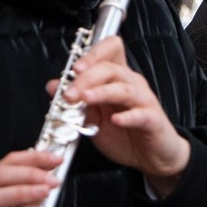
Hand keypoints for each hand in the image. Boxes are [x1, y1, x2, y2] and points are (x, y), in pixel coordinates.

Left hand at [60, 36, 190, 192]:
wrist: (149, 156)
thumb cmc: (124, 134)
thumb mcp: (94, 116)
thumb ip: (77, 100)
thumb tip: (54, 85)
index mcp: (117, 78)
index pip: (111, 49)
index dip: (93, 53)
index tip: (74, 68)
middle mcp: (132, 84)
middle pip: (110, 69)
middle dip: (86, 79)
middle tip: (69, 94)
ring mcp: (144, 101)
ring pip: (123, 88)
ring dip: (101, 92)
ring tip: (84, 99)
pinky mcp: (152, 120)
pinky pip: (141, 114)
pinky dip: (127, 116)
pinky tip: (116, 120)